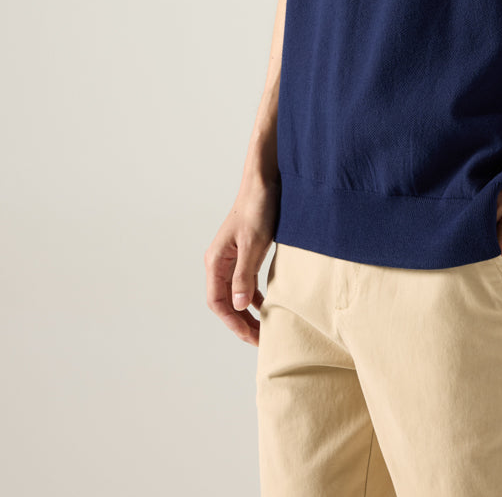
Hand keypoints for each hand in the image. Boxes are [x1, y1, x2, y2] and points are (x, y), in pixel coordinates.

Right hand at [204, 177, 280, 344]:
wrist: (265, 181)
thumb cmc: (257, 208)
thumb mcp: (253, 244)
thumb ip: (244, 276)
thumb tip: (237, 305)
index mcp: (215, 260)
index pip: (217, 302)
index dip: (233, 322)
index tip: (252, 337)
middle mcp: (219, 261)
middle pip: (225, 301)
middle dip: (240, 322)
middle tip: (260, 339)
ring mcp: (232, 257)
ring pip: (235, 293)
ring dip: (247, 311)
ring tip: (263, 328)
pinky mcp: (245, 252)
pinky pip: (245, 282)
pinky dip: (254, 296)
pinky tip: (266, 304)